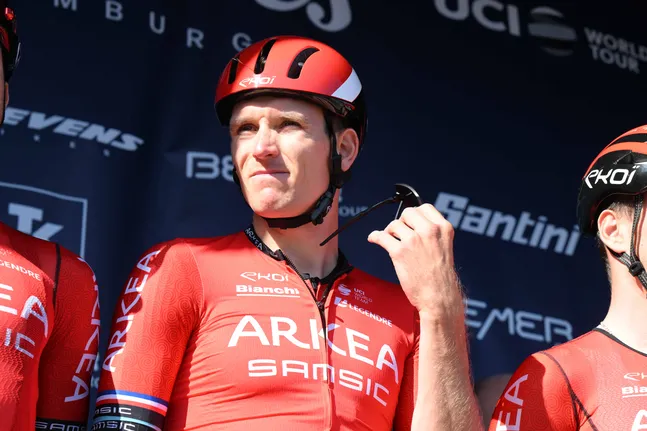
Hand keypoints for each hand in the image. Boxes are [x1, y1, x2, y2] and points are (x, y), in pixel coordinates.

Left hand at [367, 204, 462, 319]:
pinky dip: (375, 237)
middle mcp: (429, 231)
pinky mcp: (399, 252)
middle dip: (401, 221)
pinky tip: (374, 239)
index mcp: (443, 229)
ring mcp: (413, 240)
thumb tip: (411, 225)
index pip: (425, 208)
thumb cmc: (441, 278)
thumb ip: (433, 234)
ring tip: (390, 240)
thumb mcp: (444, 248)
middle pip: (408, 212)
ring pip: (394, 224)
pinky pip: (381, 237)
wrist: (439, 297)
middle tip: (399, 233)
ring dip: (390, 232)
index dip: (415, 214)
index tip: (409, 221)